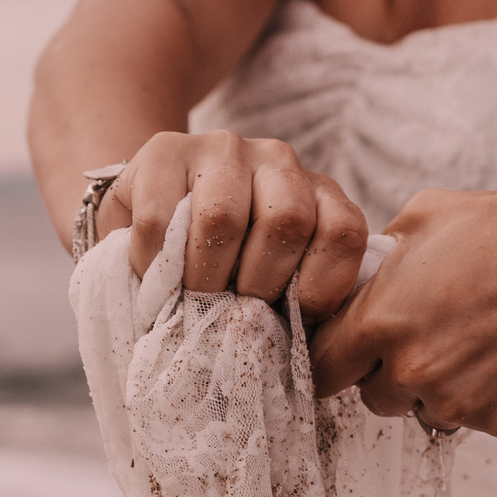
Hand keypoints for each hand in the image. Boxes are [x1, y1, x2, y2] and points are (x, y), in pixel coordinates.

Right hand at [102, 129, 368, 318]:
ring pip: (223, 218)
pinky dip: (154, 263)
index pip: (342, 231)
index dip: (319, 288)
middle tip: (232, 313)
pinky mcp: (166, 150)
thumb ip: (296, 300)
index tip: (287, 320)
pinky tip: (154, 276)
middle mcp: (278, 160)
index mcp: (317, 193)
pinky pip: (161, 218)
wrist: (156, 209)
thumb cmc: (223, 261)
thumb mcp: (272, 276)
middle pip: (287, 222)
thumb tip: (304, 347)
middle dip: (258, 285)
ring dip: (204, 276)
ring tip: (191, 299)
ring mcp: (222, 149)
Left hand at [310, 187, 496, 437]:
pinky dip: (486, 394)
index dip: (335, 358)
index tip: (349, 351)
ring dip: (438, 387)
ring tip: (477, 340)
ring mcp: (458, 402)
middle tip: (430, 335)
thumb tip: (357, 279)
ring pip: (424, 410)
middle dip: (389, 372)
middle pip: (373, 396)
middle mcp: (413, 371)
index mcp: (381, 321)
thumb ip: (378, 258)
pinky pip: (474, 418)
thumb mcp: (424, 217)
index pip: (323, 368)